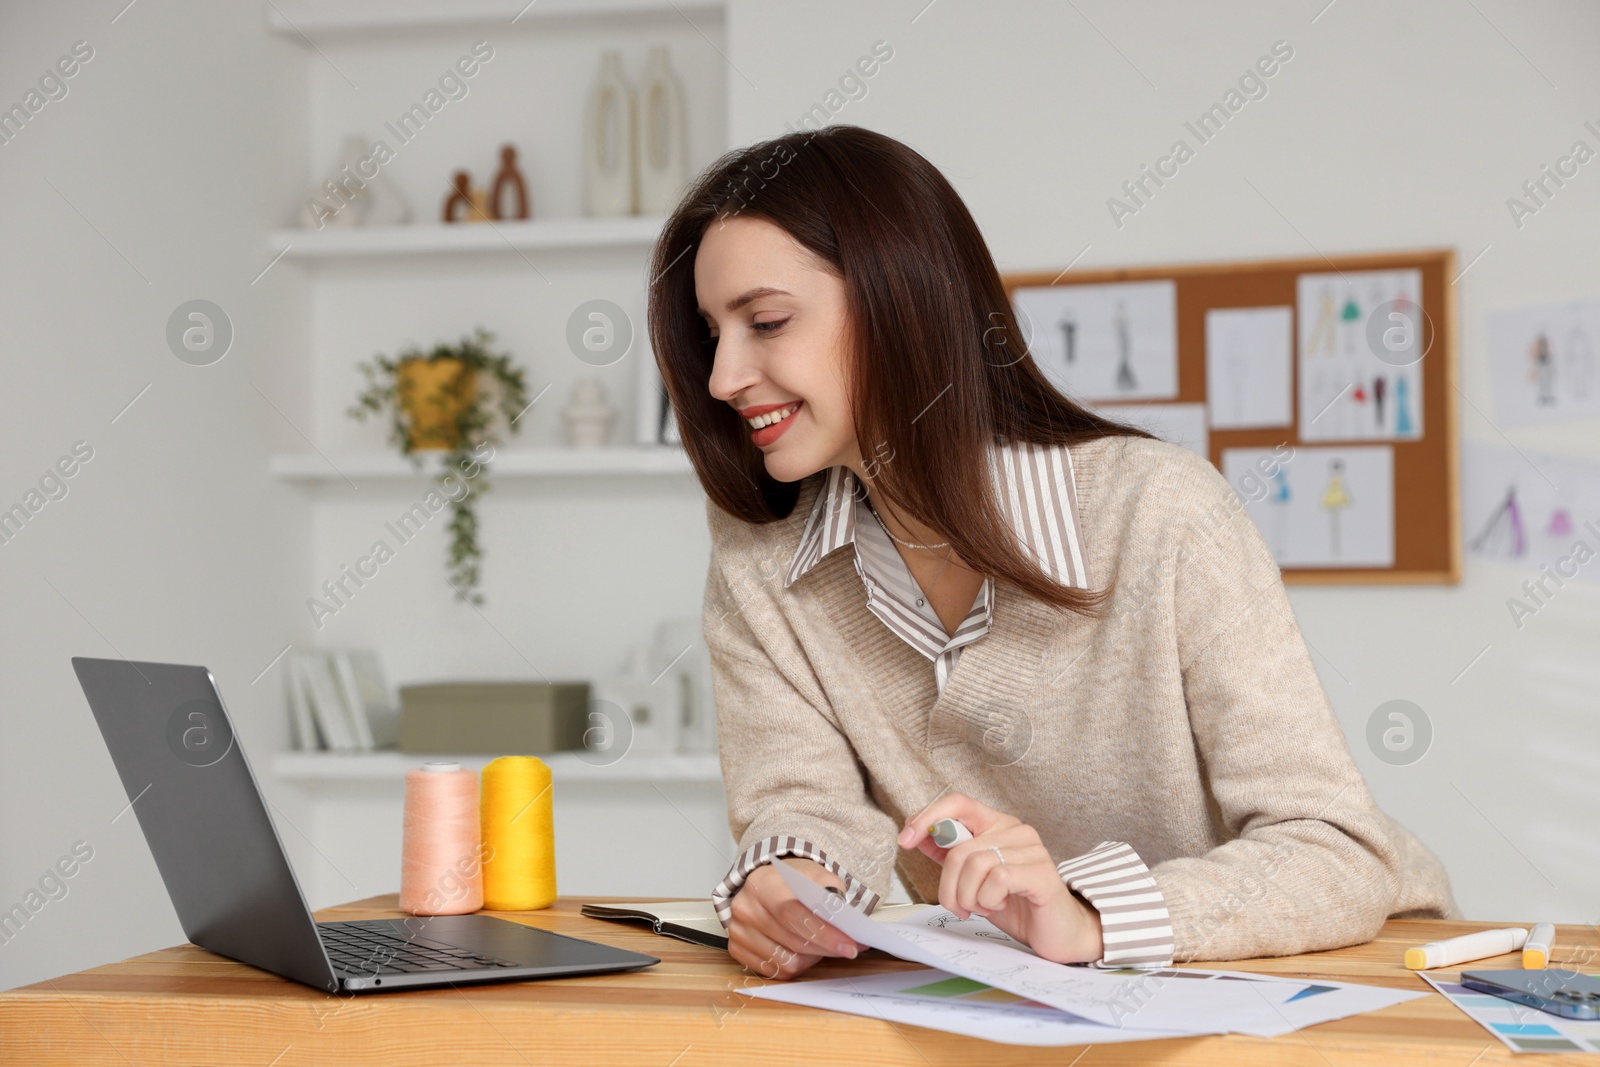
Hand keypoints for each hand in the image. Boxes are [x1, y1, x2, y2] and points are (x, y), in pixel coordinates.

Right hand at [726, 858, 862, 979]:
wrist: (766, 883)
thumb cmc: (792, 881)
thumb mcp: (816, 876)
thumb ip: (831, 897)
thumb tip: (848, 926)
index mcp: (762, 883)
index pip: (793, 914)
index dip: (823, 934)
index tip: (849, 946)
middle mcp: (745, 908)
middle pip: (793, 941)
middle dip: (827, 948)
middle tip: (849, 947)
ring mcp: (738, 931)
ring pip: (787, 961)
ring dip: (812, 957)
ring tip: (821, 944)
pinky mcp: (738, 949)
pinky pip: (776, 971)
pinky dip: (796, 964)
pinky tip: (803, 950)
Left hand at [898, 792, 1102, 964]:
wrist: (1057, 933)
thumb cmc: (1016, 904)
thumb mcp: (973, 880)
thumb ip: (950, 856)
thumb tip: (917, 836)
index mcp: (997, 825)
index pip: (957, 802)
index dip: (927, 817)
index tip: (906, 840)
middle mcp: (1015, 829)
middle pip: (959, 848)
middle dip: (948, 887)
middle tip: (958, 907)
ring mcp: (1032, 848)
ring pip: (975, 864)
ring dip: (968, 897)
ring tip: (982, 907)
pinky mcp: (1042, 872)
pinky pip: (997, 878)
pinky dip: (989, 899)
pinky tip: (1001, 905)